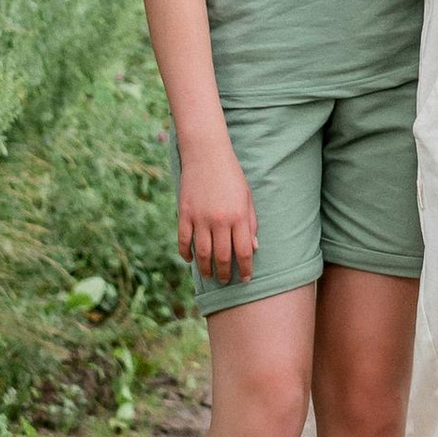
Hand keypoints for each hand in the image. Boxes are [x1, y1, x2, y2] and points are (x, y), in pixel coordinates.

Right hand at [177, 137, 257, 284]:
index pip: (243, 252)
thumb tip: (253, 248)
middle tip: (226, 281)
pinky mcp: (185, 214)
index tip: (246, 279)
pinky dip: (186, 253)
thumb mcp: (247, 197)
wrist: (207, 154)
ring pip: (202, 253)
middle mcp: (220, 221)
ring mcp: (200, 218)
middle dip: (225, 273)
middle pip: (222, 257)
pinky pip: (183, 241)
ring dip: (206, 268)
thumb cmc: (231, 175)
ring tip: (209, 275)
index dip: (245, 268)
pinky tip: (190, 260)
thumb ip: (251, 223)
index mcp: (239, 216)